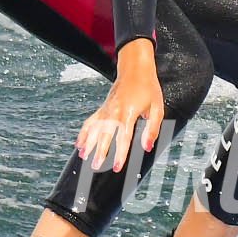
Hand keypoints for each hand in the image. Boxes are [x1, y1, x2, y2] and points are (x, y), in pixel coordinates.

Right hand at [76, 44, 167, 173]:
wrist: (135, 69)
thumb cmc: (148, 89)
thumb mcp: (157, 108)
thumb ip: (152, 129)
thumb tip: (147, 147)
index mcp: (129, 113)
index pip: (123, 138)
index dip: (120, 154)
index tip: (117, 167)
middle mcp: (115, 111)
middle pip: (105, 135)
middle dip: (100, 152)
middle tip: (96, 166)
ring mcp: (107, 109)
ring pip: (94, 128)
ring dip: (88, 143)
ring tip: (83, 157)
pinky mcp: (103, 107)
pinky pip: (91, 121)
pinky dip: (84, 133)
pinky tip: (79, 144)